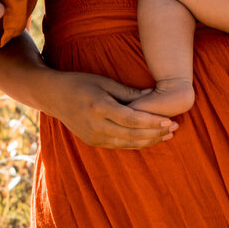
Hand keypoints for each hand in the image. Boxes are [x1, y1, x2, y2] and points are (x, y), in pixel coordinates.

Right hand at [51, 70, 177, 150]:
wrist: (53, 97)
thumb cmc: (80, 83)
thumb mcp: (104, 82)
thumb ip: (128, 93)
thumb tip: (153, 96)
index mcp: (99, 107)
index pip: (131, 119)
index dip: (152, 122)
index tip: (169, 120)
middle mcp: (96, 126)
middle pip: (132, 135)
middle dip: (156, 133)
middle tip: (175, 128)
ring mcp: (94, 136)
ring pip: (127, 144)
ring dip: (149, 141)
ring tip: (168, 136)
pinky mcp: (93, 142)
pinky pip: (119, 145)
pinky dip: (137, 143)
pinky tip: (150, 138)